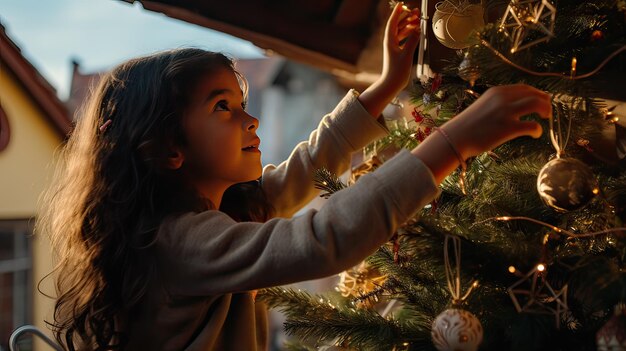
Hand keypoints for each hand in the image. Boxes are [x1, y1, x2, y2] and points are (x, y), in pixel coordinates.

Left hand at [358, 3, 419, 117]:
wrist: (391, 84)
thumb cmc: (396, 71)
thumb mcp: (406, 55)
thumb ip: (412, 41)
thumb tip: (418, 29)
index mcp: (389, 41)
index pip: (392, 23)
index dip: (397, 13)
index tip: (401, 4)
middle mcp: (390, 42)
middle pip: (398, 26)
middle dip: (406, 17)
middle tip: (416, 11)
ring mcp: (394, 47)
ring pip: (401, 32)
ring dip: (409, 25)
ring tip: (418, 19)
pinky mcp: (397, 52)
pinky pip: (403, 39)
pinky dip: (409, 34)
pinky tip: (416, 31)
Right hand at [411, 84, 551, 184]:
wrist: (455, 138)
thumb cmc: (466, 126)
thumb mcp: (482, 106)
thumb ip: (497, 104)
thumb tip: (513, 108)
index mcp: (497, 92)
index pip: (524, 88)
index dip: (536, 94)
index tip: (540, 101)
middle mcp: (503, 98)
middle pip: (534, 94)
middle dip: (545, 101)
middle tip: (546, 112)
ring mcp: (506, 112)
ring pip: (538, 104)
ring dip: (546, 110)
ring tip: (545, 118)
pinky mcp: (509, 128)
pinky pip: (533, 126)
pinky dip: (538, 130)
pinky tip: (535, 134)